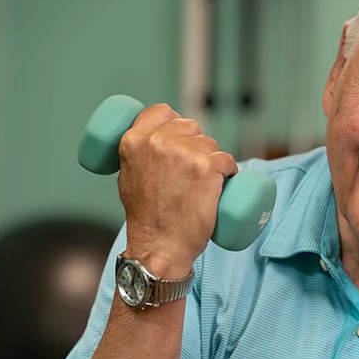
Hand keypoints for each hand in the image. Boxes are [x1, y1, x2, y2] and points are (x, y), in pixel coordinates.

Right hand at [117, 104, 237, 276]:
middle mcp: (158, 141)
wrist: (160, 246)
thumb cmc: (146, 218)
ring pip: (211, 144)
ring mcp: (184, 153)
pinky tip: (221, 186)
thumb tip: (153, 144)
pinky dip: (229, 172)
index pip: (162, 111)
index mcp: (134, 140)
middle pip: (191, 126)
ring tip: (200, 186)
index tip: (180, 139)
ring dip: (213, 160)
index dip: (175, 123)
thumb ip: (139, 155)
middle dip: (196, 145)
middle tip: (191, 173)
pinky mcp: (207, 167)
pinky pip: (228, 161)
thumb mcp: (128, 176)